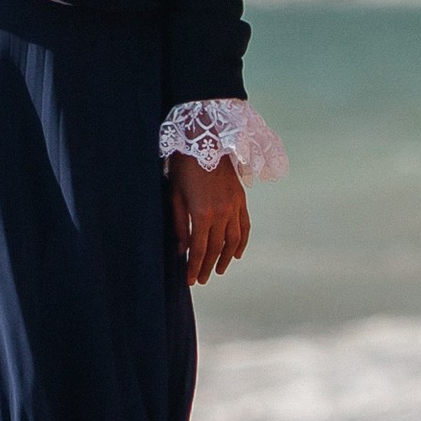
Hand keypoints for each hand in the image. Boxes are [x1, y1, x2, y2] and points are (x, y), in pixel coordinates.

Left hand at [170, 155, 249, 285]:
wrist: (206, 140)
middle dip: (208, 267)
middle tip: (201, 280)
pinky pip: (245, 227)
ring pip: (233, 241)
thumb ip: (180, 223)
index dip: (194, 266)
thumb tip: (181, 249)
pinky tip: (237, 254)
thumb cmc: (184, 166)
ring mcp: (234, 207)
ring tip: (218, 271)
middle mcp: (222, 213)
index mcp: (202, 213)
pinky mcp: (241, 200)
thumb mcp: (175, 194)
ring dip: (226, 259)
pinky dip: (242, 243)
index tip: (190, 280)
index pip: (200, 249)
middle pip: (217, 249)